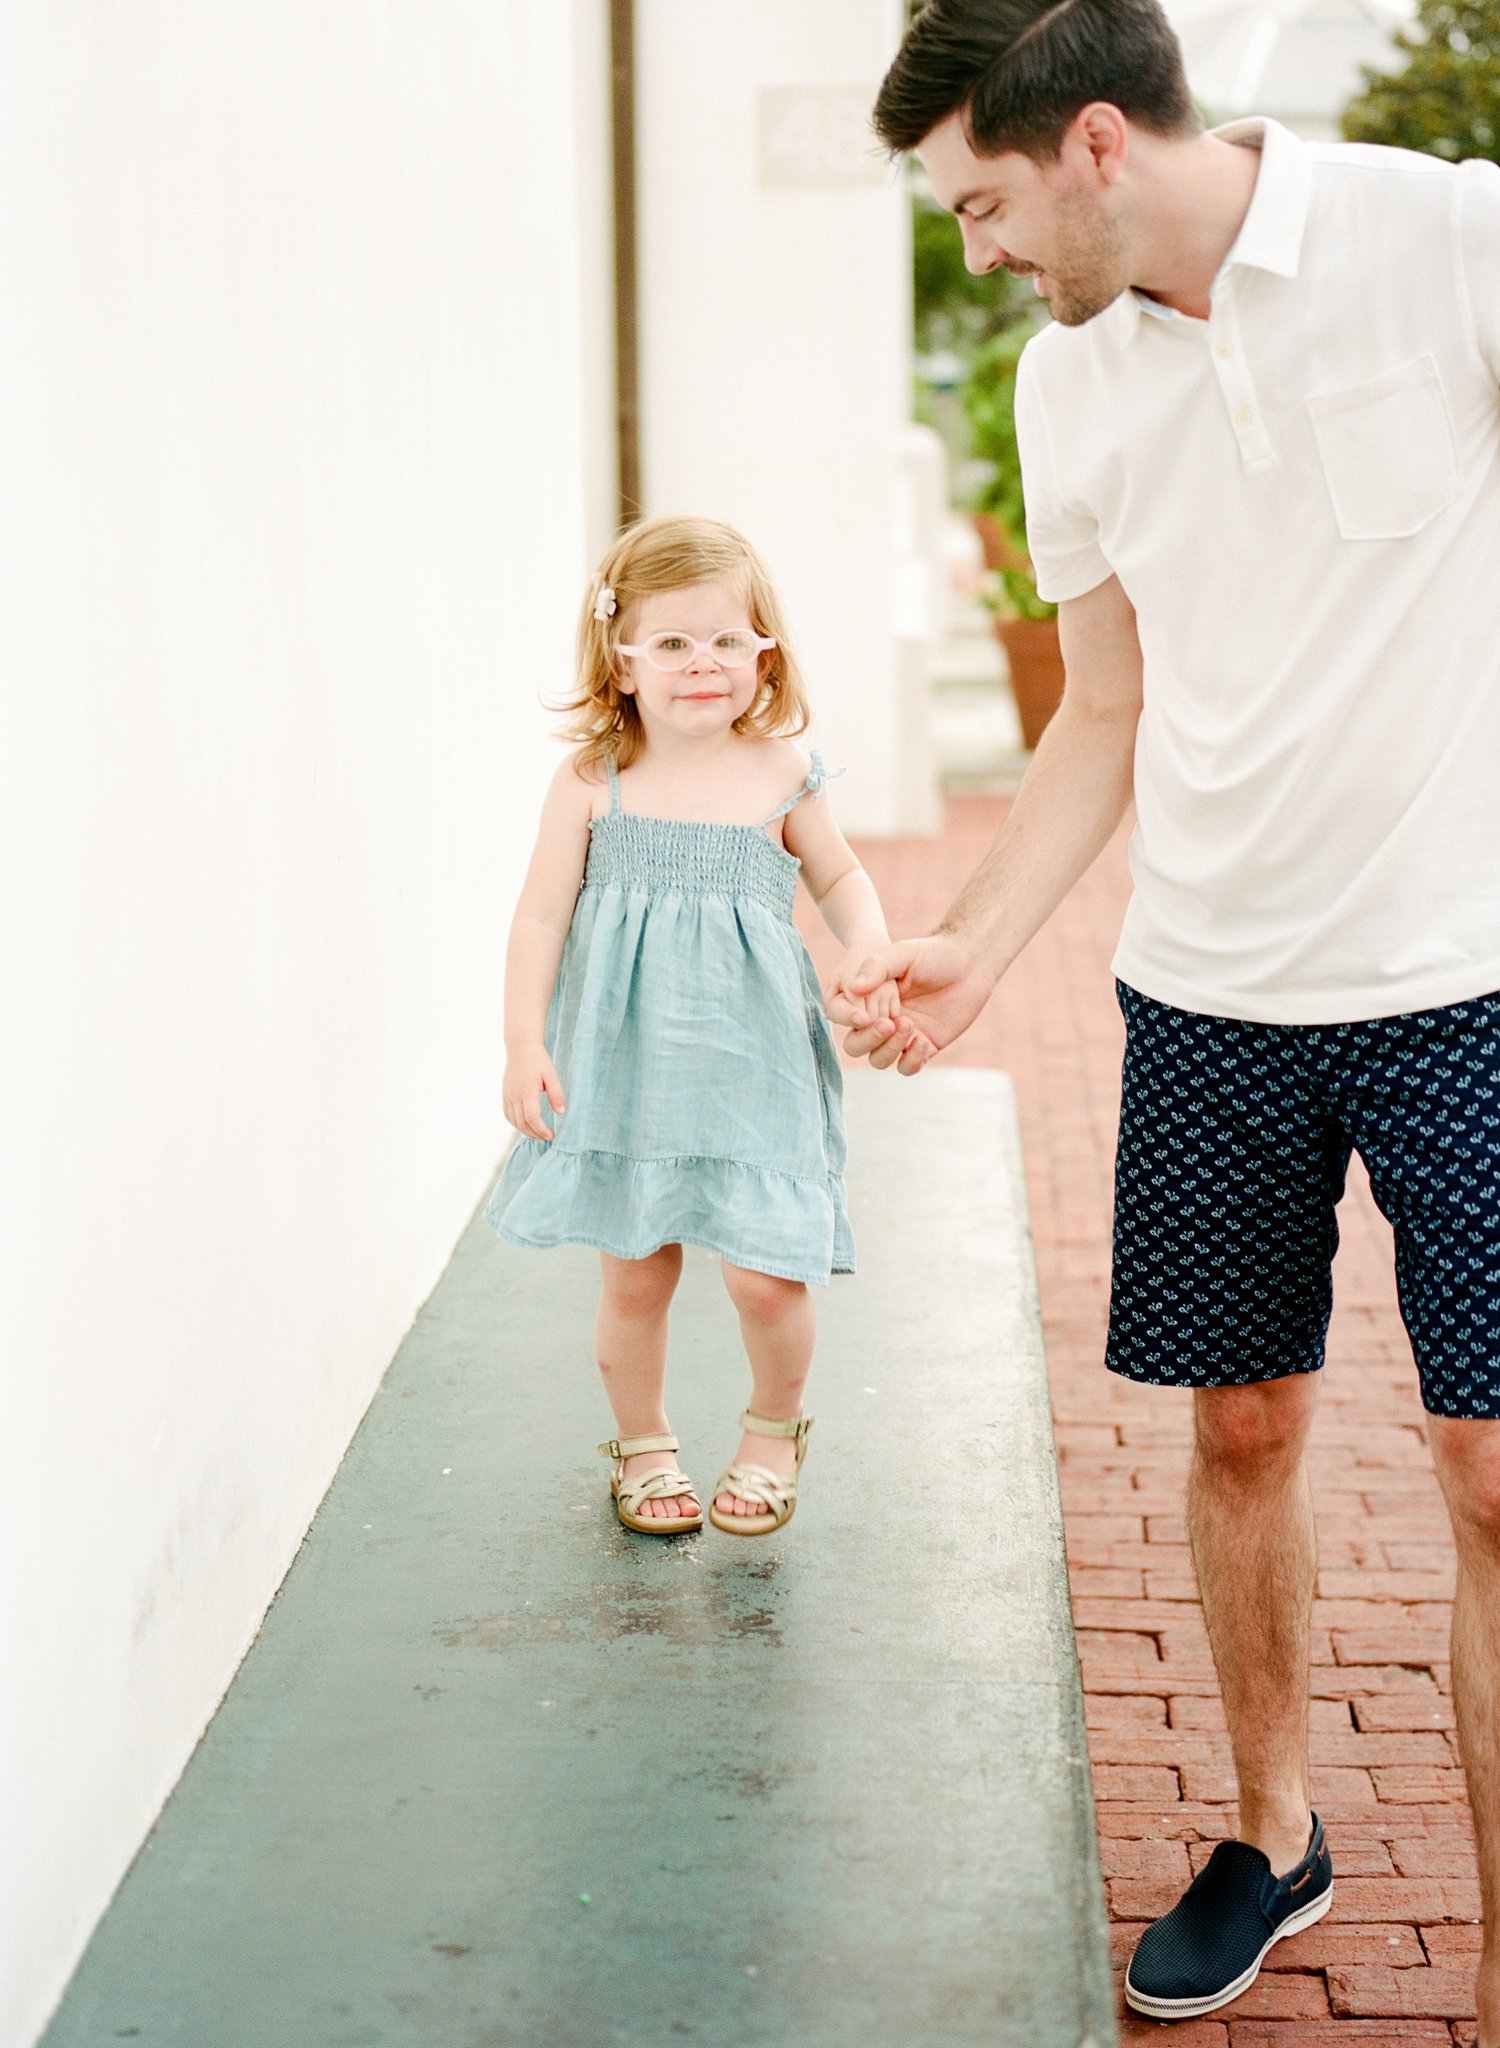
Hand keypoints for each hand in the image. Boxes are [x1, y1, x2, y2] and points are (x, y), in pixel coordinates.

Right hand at [504, 1045, 565, 1139]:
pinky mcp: (505, 1094)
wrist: (521, 1048)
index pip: (532, 1118)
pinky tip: (525, 1125)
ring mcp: (508, 1095)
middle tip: (547, 1137)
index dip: (541, 1130)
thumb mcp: (552, 1074)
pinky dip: (516, 1123)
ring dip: (525, 1131)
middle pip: (522, 1123)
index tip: (551, 1135)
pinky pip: (508, 1114)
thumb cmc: (538, 1060)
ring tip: (538, 1134)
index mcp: (527, 1091)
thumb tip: (561, 1112)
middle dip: (535, 1134)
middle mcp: (515, 1096)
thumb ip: (556, 1094)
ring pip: (514, 1121)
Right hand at [826, 935, 997, 1074]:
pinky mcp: (925, 1046)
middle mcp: (881, 1019)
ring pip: (879, 1059)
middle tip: (887, 1023)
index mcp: (869, 999)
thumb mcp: (902, 954)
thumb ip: (877, 967)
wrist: (970, 963)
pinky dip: (911, 1060)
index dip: (848, 1020)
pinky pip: (908, 1067)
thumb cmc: (933, 954)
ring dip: (889, 1049)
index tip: (862, 1015)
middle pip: (856, 1045)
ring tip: (909, 1024)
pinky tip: (923, 1041)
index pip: (845, 1018)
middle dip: (867, 1039)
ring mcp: (902, 1036)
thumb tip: (855, 987)